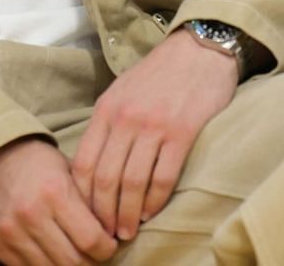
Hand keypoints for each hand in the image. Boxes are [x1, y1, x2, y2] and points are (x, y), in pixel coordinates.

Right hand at [0, 138, 116, 265]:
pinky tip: (53, 256)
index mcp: (55, 193)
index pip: (90, 239)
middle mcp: (30, 216)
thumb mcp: (69, 170)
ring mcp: (8, 233)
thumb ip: (89, 200)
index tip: (111, 245)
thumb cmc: (37, 163)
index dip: (107, 249)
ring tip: (77, 257)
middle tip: (97, 256)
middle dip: (91, 262)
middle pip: (71, 261)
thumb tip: (113, 230)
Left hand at [71, 30, 237, 241]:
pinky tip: (152, 212)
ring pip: (132, 183)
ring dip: (128, 214)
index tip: (86, 217)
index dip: (82, 199)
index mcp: (106, 110)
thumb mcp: (122, 91)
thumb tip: (94, 167)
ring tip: (128, 231)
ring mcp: (154, 125)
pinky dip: (154, 201)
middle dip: (103, 214)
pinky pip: (163, 176)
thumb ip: (107, 124)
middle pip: (105, 179)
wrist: (201, 49)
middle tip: (106, 234)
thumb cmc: (161, 73)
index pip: (82, 165)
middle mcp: (125, 119)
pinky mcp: (183, 132)